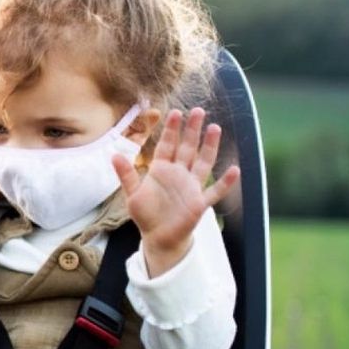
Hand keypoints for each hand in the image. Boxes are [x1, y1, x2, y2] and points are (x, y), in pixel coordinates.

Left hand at [113, 107, 240, 276]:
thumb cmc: (146, 214)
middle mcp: (179, 174)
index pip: (167, 145)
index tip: (176, 112)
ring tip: (215, 128)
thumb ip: (126, 175)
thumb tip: (114, 155)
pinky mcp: (199, 203)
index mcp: (162, 170)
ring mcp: (191, 187)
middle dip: (192, 130)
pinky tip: (235, 170)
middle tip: (198, 111)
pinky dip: (225, 182)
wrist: (158, 237)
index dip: (171, 130)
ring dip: (209, 147)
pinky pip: (215, 191)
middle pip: (187, 148)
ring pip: (203, 162)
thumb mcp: (132, 194)